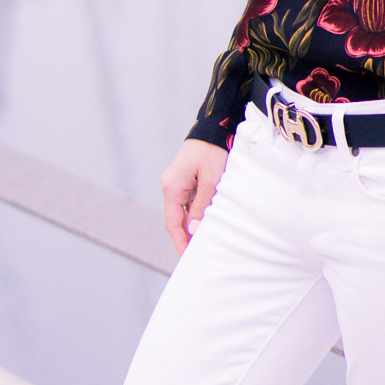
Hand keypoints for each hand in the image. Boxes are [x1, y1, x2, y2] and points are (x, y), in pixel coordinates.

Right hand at [161, 138, 228, 253]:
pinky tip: (207, 223)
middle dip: (186, 238)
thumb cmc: (213, 151)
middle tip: (199, 255)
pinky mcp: (185, 181)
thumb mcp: (211, 180)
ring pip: (183, 213)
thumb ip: (202, 206)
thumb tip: (194, 230)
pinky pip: (189, 203)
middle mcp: (170, 187)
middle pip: (176, 221)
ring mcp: (176, 184)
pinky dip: (196, 215)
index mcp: (172, 188)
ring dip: (193, 226)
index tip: (188, 258)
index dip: (180, 243)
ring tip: (205, 243)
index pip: (172, 224)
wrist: (213, 127)